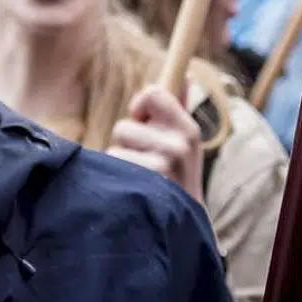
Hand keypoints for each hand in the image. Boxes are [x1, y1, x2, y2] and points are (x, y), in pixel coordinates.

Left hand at [107, 84, 205, 202]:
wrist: (182, 227)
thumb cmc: (177, 177)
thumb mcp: (183, 142)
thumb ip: (177, 107)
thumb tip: (182, 74)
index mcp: (189, 130)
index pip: (153, 93)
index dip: (140, 107)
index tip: (144, 123)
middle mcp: (179, 145)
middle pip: (125, 125)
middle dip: (128, 143)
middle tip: (145, 162)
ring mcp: (163, 165)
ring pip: (117, 145)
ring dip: (121, 161)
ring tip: (139, 178)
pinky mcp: (145, 183)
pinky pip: (112, 163)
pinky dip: (116, 176)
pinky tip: (132, 189)